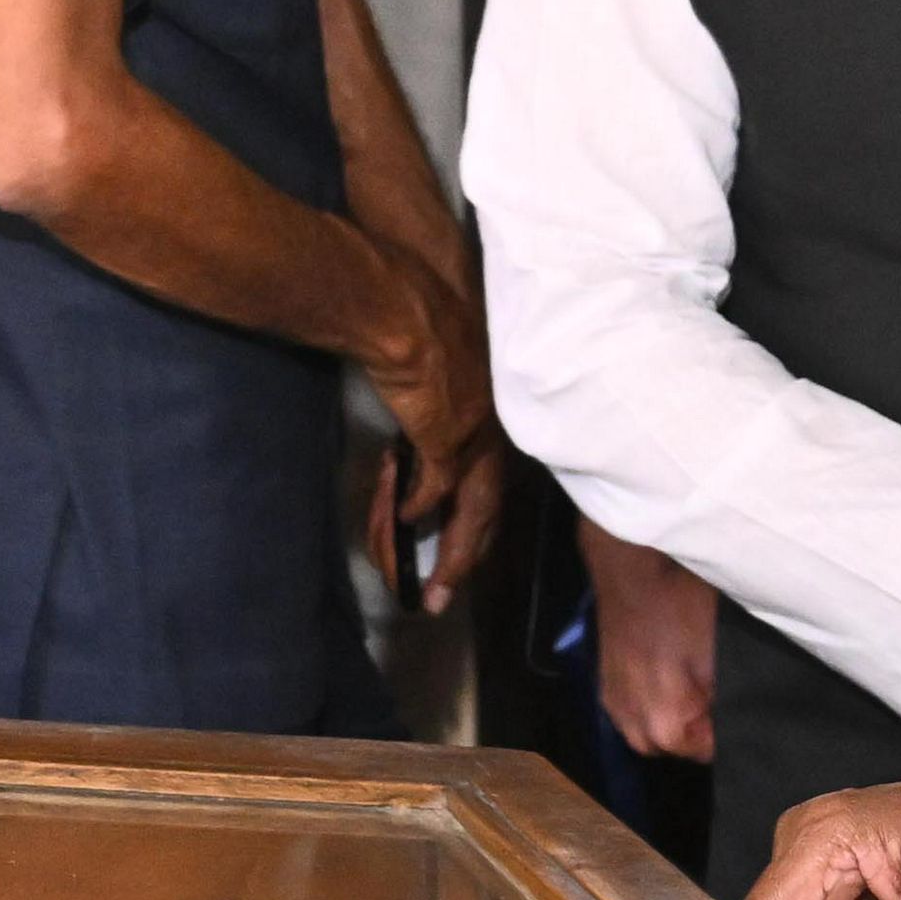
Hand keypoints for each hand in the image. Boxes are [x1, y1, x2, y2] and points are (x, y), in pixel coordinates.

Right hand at [355, 242, 507, 611]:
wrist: (405, 305)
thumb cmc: (422, 316)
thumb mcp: (443, 362)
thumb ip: (438, 394)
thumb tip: (421, 416)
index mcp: (497, 413)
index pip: (492, 481)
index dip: (477, 520)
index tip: (461, 548)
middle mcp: (495, 430)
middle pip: (489, 510)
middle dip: (466, 558)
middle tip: (442, 594)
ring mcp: (474, 437)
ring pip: (471, 514)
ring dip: (449, 556)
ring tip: (427, 589)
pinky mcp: (446, 439)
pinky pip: (432, 491)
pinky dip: (414, 509)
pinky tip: (403, 522)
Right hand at [580, 521, 720, 761]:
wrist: (631, 565)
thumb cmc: (680, 603)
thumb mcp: (723, 653)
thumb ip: (733, 699)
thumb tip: (747, 720)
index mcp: (667, 726)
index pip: (713, 753)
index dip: (731, 727)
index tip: (741, 704)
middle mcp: (635, 728)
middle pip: (683, 745)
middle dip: (703, 721)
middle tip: (717, 684)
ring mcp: (616, 708)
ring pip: (659, 729)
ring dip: (678, 711)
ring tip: (692, 675)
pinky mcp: (607, 688)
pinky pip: (639, 709)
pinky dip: (655, 697)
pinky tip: (668, 667)